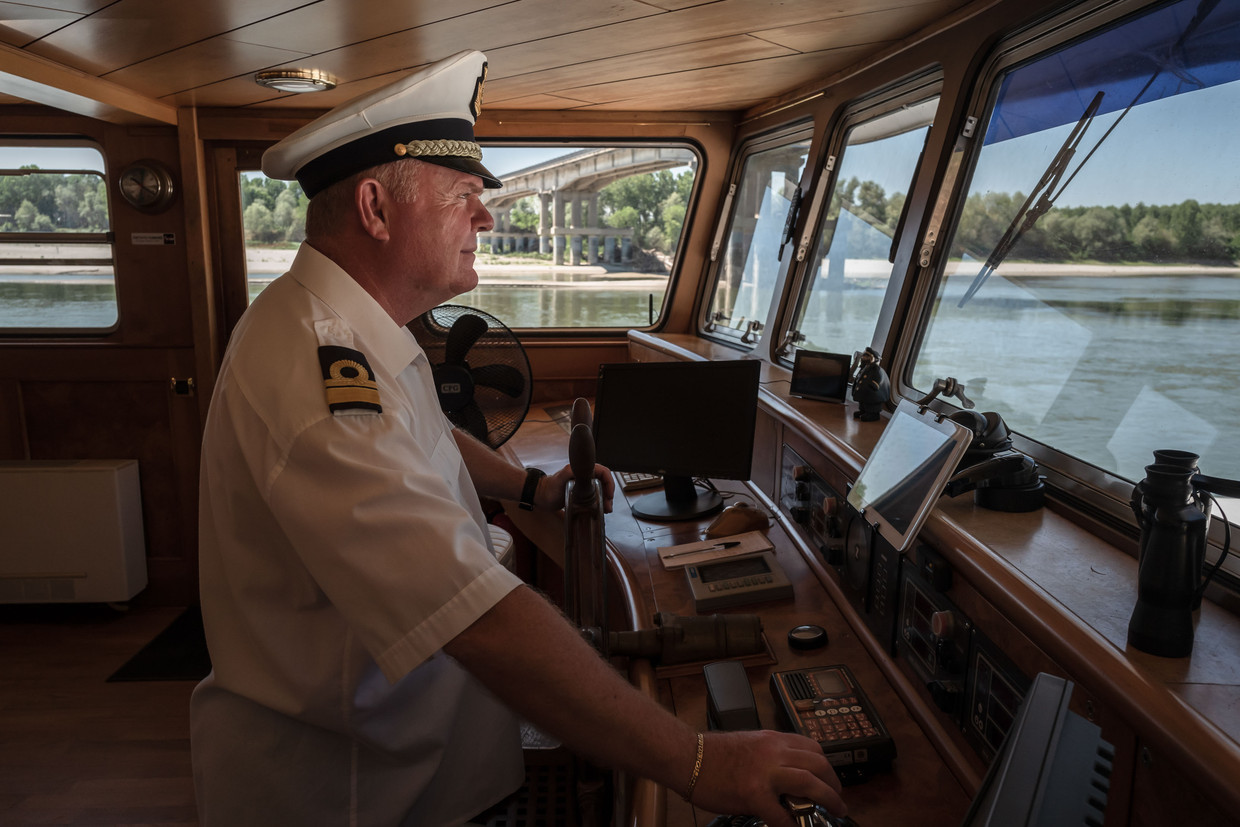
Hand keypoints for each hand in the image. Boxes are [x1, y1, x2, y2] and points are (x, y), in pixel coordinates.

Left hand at [536, 463, 614, 512]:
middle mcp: (584, 476)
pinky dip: (599, 502)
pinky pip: (595, 496)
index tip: (609, 494)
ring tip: (606, 509)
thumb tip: (580, 468)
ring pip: (601, 489)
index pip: (603, 472)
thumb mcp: (560, 480)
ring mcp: (583, 485)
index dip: (609, 482)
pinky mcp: (581, 493)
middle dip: (609, 493)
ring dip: (605, 499)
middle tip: (608, 506)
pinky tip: (599, 509)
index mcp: (581, 470)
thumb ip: (569, 473)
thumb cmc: (547, 489)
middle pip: (604, 482)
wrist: (539, 497)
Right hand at [688, 730, 845, 826]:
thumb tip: (786, 775)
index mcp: (773, 739)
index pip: (812, 747)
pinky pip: (781, 813)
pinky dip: (791, 824)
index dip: (826, 765)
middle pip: (818, 764)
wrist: (687, 757)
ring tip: (834, 810)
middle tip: (837, 799)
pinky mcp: (753, 793)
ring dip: (827, 799)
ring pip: (809, 782)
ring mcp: (765, 772)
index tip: (829, 778)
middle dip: (834, 784)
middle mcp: (773, 751)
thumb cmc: (711, 753)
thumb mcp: (750, 744)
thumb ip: (770, 756)